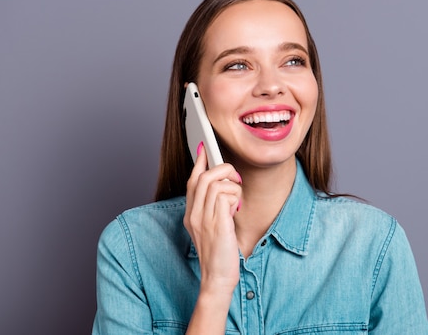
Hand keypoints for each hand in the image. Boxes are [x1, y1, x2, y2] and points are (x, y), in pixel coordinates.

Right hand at [184, 142, 241, 296]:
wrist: (217, 278)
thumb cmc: (219, 254)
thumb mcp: (212, 227)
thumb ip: (214, 207)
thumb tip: (224, 186)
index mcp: (191, 214)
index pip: (192, 181)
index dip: (199, 162)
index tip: (205, 148)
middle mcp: (193, 214)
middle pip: (203, 176)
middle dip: (223, 169)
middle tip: (235, 180)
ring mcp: (203, 219)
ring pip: (215, 182)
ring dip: (232, 186)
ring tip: (237, 202)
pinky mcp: (217, 223)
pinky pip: (225, 195)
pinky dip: (235, 197)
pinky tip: (237, 210)